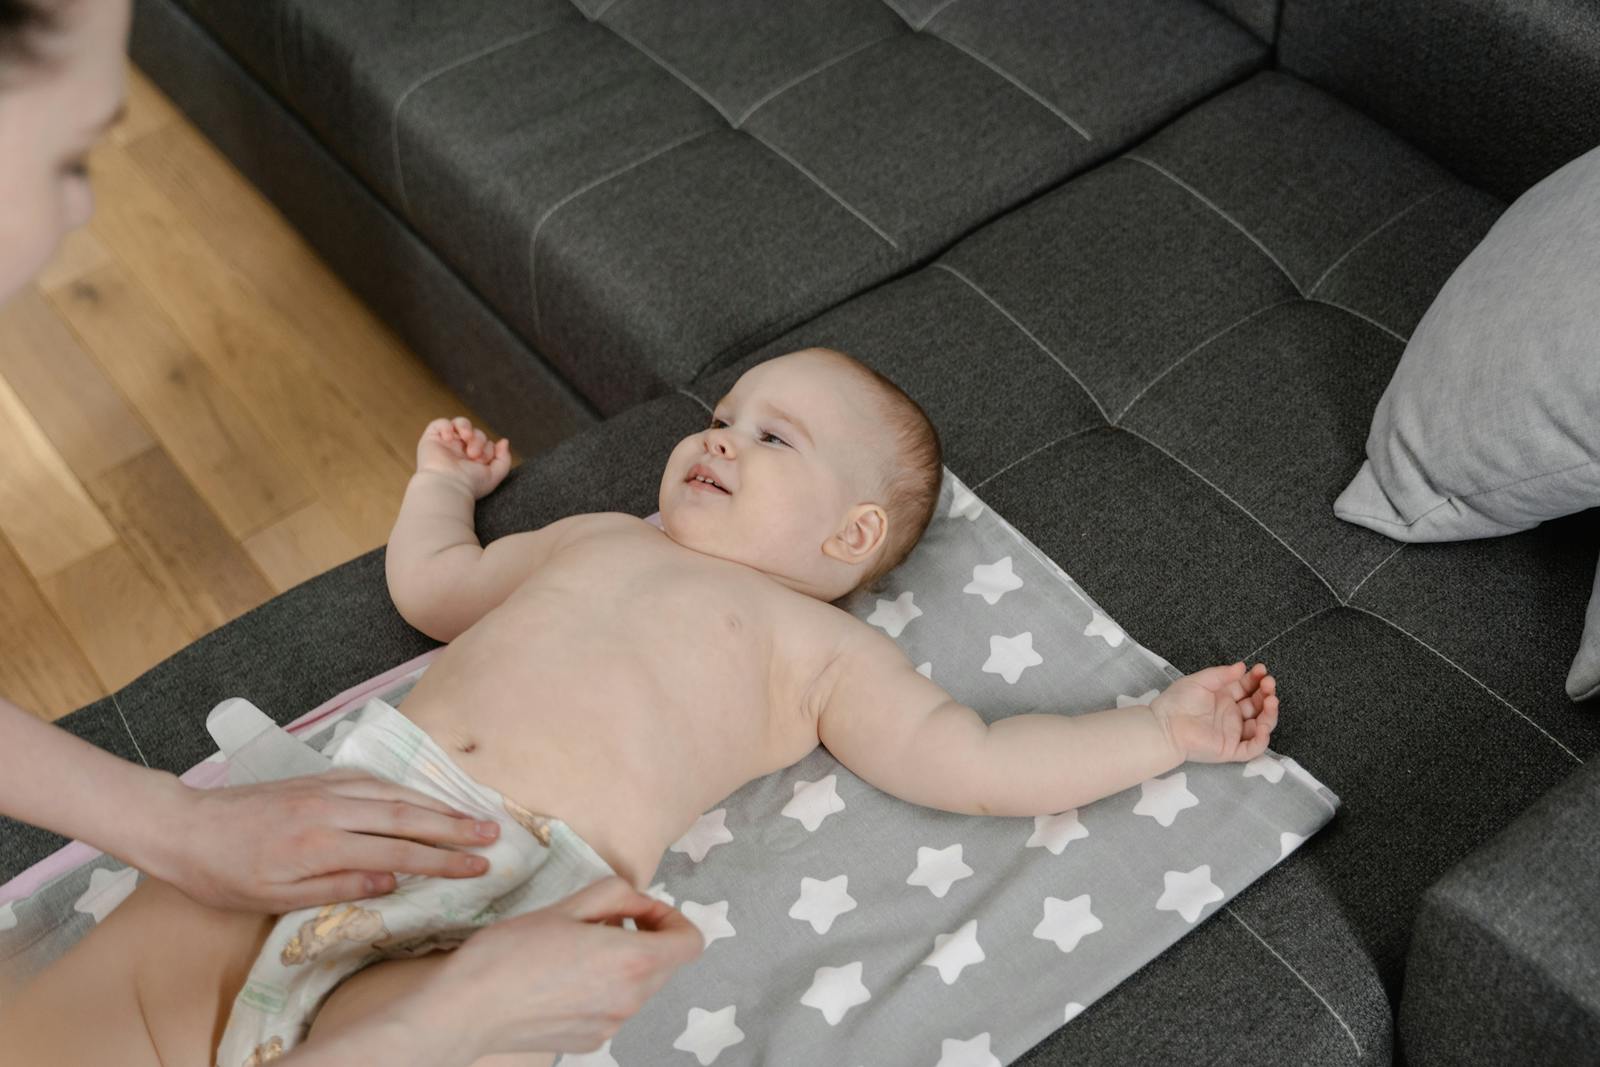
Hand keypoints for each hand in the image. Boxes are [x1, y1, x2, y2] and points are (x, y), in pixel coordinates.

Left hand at [142, 770, 502, 911]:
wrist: (183, 826)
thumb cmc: (224, 873)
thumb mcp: (275, 896)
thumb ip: (337, 885)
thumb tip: (392, 878)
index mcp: (321, 844)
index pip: (398, 851)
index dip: (443, 859)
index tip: (478, 865)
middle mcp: (330, 809)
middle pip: (406, 814)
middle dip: (454, 824)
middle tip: (493, 832)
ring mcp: (325, 788)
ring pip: (393, 791)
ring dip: (436, 802)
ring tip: (470, 814)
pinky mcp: (318, 779)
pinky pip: (373, 779)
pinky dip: (404, 786)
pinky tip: (420, 795)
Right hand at [403, 876, 705, 1060]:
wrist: (466, 1010)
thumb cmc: (511, 953)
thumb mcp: (567, 905)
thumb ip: (616, 896)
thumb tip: (640, 903)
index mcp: (631, 961)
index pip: (690, 942)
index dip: (672, 919)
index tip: (640, 911)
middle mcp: (630, 1000)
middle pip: (665, 964)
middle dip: (645, 937)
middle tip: (603, 921)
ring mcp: (611, 1025)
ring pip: (638, 986)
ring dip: (622, 963)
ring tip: (577, 949)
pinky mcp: (590, 1041)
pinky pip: (613, 1007)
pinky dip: (602, 988)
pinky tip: (563, 978)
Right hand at [416, 416, 511, 499]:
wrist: (447, 486)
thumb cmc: (470, 484)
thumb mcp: (494, 474)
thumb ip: (504, 458)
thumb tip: (504, 441)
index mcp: (473, 460)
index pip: (486, 443)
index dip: (488, 448)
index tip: (482, 461)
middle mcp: (459, 452)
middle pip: (476, 433)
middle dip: (479, 441)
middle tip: (473, 455)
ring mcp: (445, 445)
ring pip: (460, 424)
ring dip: (467, 428)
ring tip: (466, 438)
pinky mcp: (431, 439)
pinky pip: (440, 423)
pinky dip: (447, 426)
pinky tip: (450, 438)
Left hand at [1151, 661, 1279, 763]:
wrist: (1164, 725)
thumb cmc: (1177, 702)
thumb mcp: (1200, 681)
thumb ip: (1221, 674)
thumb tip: (1242, 666)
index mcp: (1224, 698)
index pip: (1248, 689)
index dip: (1257, 680)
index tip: (1262, 669)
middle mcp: (1231, 715)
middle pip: (1258, 706)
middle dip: (1266, 693)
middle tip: (1268, 683)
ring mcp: (1233, 733)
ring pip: (1260, 726)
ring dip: (1270, 713)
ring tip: (1271, 700)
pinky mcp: (1231, 749)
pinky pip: (1253, 748)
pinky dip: (1262, 739)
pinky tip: (1262, 725)